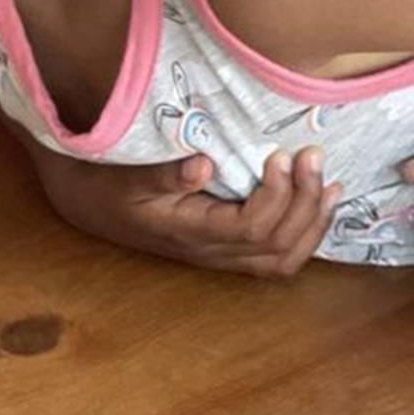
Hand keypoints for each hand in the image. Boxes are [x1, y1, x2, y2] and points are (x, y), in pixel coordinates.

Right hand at [52, 146, 339, 277]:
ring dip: (312, 224)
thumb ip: (164, 175)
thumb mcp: (126, 176)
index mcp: (188, 234)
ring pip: (282, 259)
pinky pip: (276, 257)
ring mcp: (219, 257)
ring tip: (328, 185)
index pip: (251, 228)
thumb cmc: (105, 187)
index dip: (276, 196)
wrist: (86, 206)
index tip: (280, 155)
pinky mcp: (224, 251)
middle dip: (304, 204)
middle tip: (313, 158)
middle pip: (276, 246)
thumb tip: (204, 164)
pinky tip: (314, 206)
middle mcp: (209, 253)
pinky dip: (304, 234)